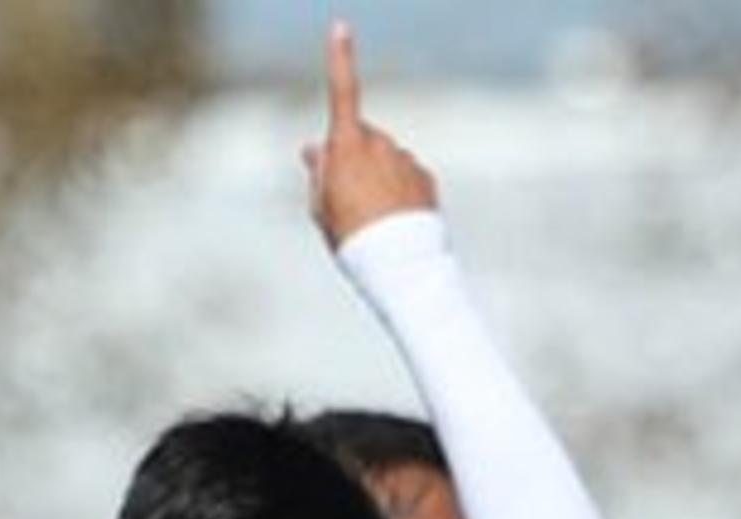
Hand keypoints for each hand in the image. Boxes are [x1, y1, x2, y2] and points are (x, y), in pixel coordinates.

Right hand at [304, 21, 437, 245]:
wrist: (400, 269)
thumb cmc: (351, 239)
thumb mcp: (322, 207)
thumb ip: (319, 173)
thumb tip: (315, 149)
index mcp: (348, 147)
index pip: (342, 93)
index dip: (339, 59)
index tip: (340, 27)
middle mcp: (381, 145)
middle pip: (360, 139)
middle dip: (353, 158)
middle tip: (348, 203)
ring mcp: (406, 160)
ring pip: (385, 161)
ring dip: (378, 179)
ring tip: (375, 220)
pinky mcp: (425, 178)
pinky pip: (406, 178)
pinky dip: (400, 193)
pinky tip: (396, 222)